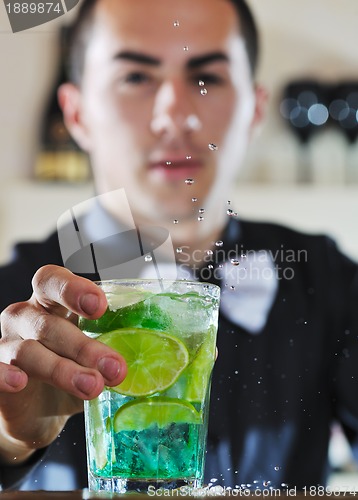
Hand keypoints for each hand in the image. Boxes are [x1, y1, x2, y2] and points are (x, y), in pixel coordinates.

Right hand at [0, 265, 126, 464]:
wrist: (37, 412)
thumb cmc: (70, 370)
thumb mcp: (92, 355)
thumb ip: (113, 347)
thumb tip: (157, 353)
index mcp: (50, 303)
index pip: (52, 281)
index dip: (73, 289)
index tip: (100, 306)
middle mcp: (25, 318)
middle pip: (48, 322)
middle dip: (84, 346)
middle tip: (116, 367)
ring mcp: (6, 344)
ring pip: (28, 351)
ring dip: (63, 370)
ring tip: (93, 387)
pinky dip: (5, 375)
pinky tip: (21, 383)